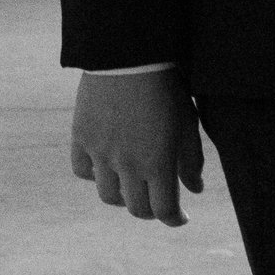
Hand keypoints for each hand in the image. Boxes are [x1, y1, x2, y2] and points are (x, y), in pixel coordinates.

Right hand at [70, 68, 204, 226]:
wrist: (128, 55)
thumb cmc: (166, 87)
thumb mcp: (186, 124)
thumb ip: (191, 160)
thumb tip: (194, 190)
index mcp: (159, 163)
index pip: (163, 210)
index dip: (174, 219)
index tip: (179, 219)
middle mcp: (128, 164)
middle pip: (136, 208)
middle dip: (151, 210)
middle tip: (158, 202)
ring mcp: (101, 153)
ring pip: (108, 196)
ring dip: (123, 197)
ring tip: (132, 186)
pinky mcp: (81, 137)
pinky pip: (83, 171)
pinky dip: (95, 175)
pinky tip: (107, 168)